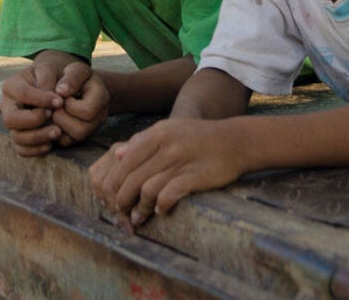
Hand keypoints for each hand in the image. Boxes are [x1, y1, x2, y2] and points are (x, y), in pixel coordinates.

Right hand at [0, 61, 63, 155]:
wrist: (52, 83)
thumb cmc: (50, 74)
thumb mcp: (50, 68)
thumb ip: (49, 78)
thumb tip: (54, 95)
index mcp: (11, 86)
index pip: (22, 94)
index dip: (41, 99)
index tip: (60, 101)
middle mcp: (7, 105)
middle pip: (10, 120)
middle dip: (33, 120)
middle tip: (52, 116)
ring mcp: (12, 123)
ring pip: (16, 137)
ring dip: (38, 137)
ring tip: (57, 132)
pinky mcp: (20, 136)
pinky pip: (21, 150)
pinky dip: (35, 150)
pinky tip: (50, 144)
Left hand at [48, 66, 108, 147]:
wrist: (75, 85)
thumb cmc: (74, 76)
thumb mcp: (75, 69)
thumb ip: (71, 77)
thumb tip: (61, 92)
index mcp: (101, 98)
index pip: (87, 111)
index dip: (69, 104)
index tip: (60, 92)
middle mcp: (99, 117)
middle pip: (81, 130)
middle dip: (61, 117)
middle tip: (53, 105)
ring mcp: (89, 129)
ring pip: (72, 139)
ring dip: (57, 125)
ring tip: (52, 111)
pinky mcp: (76, 137)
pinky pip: (65, 142)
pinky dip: (53, 131)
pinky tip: (51, 117)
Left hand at [89, 118, 245, 229]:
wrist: (235, 141)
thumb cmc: (199, 137)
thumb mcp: (170, 130)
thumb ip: (143, 140)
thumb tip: (118, 154)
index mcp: (157, 133)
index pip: (123, 162)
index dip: (114, 183)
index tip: (113, 197)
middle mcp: (166, 146)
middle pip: (131, 179)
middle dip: (122, 200)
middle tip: (122, 213)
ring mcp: (181, 161)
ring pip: (147, 190)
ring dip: (140, 209)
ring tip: (138, 218)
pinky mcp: (195, 177)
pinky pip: (169, 195)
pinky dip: (161, 206)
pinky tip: (161, 211)